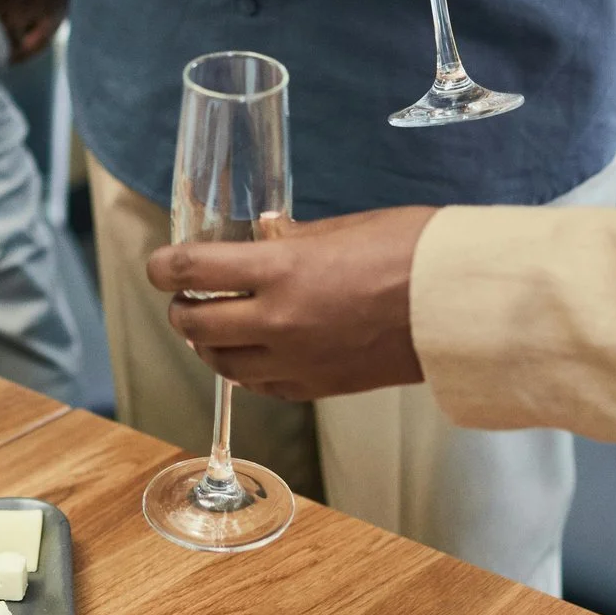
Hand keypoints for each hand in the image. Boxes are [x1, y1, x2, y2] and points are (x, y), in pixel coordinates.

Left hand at [149, 206, 437, 401]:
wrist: (457, 306)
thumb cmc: (412, 252)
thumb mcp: (343, 228)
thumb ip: (292, 239)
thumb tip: (261, 239)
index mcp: (281, 271)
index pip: (194, 269)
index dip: (163, 266)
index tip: (158, 264)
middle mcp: (279, 321)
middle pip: (195, 324)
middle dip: (181, 308)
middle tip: (184, 296)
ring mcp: (297, 359)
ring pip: (222, 363)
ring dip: (206, 344)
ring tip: (210, 327)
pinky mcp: (318, 386)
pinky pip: (261, 385)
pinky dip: (244, 369)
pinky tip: (250, 354)